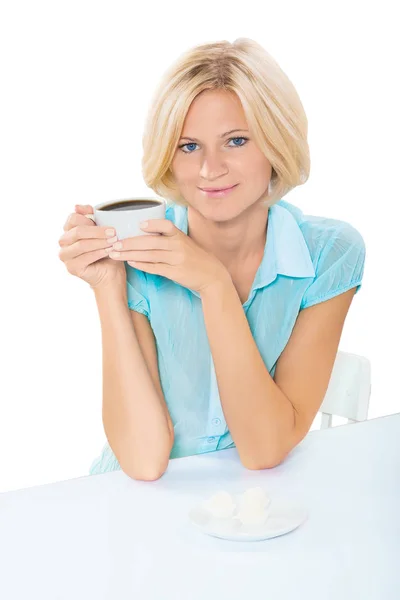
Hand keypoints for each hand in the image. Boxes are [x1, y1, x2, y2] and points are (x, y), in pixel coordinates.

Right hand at [58, 204, 126, 289]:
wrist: (111, 273)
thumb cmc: (107, 250)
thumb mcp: (101, 231)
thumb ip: (91, 217)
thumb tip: (76, 206)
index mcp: (68, 230)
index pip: (73, 218)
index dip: (89, 218)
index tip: (107, 222)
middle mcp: (63, 242)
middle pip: (78, 231)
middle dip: (98, 231)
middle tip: (114, 232)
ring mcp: (65, 256)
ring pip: (82, 244)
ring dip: (100, 242)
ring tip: (114, 241)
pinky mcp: (72, 267)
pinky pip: (85, 257)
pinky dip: (99, 253)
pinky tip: (110, 251)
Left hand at [108, 218, 230, 293]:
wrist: (211, 276)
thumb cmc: (195, 258)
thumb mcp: (185, 243)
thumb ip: (168, 238)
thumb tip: (143, 232)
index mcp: (180, 236)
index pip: (166, 226)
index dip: (152, 225)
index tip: (138, 225)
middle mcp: (178, 246)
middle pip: (150, 242)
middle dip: (130, 242)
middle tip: (114, 242)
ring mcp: (176, 259)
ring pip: (149, 255)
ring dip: (130, 254)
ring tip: (116, 254)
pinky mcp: (175, 272)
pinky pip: (155, 268)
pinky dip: (142, 265)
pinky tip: (130, 263)